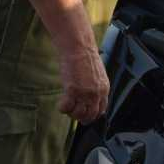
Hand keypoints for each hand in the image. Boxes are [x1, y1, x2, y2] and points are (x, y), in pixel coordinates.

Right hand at [23, 0, 107, 123]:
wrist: (78, 47)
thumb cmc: (85, 55)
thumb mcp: (96, 74)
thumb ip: (95, 86)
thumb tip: (89, 94)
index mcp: (104, 89)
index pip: (101, 111)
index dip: (92, 115)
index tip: (84, 114)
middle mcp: (96, 93)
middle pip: (90, 115)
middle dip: (81, 117)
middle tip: (73, 111)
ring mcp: (85, 93)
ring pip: (78, 114)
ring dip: (71, 112)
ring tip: (66, 105)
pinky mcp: (73, 90)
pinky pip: (66, 108)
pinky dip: (62, 108)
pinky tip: (60, 103)